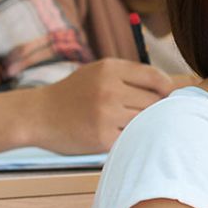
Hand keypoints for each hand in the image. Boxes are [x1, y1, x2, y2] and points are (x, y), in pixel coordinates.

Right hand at [35, 58, 174, 152]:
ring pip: (145, 121)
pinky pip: (131, 138)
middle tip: (141, 113)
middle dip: (153, 109)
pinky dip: (128, 138)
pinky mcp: (102, 137)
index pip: (156, 78)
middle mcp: (109, 89)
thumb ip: (130, 76)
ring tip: (124, 123)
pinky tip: (114, 134)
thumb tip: (171, 87)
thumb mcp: (98, 72)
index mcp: (110, 69)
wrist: (37, 115)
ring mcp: (106, 114)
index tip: (168, 97)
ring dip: (141, 124)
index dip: (167, 89)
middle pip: (154, 102)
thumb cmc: (73, 94)